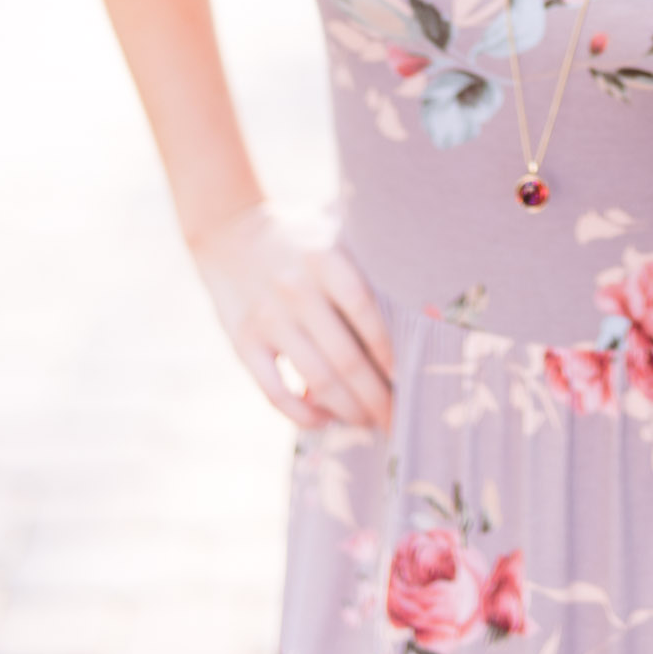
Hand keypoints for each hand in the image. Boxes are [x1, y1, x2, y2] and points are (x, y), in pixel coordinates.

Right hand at [189, 200, 394, 430]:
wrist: (229, 230)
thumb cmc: (301, 239)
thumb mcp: (335, 236)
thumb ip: (368, 270)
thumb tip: (423, 314)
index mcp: (325, 259)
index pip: (366, 314)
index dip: (390, 352)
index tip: (408, 379)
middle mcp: (297, 290)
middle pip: (346, 358)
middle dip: (377, 397)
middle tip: (397, 420)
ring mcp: (267, 319)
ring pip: (316, 380)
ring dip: (348, 410)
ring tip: (369, 422)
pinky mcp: (242, 343)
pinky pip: (275, 392)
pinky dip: (302, 414)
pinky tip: (324, 420)